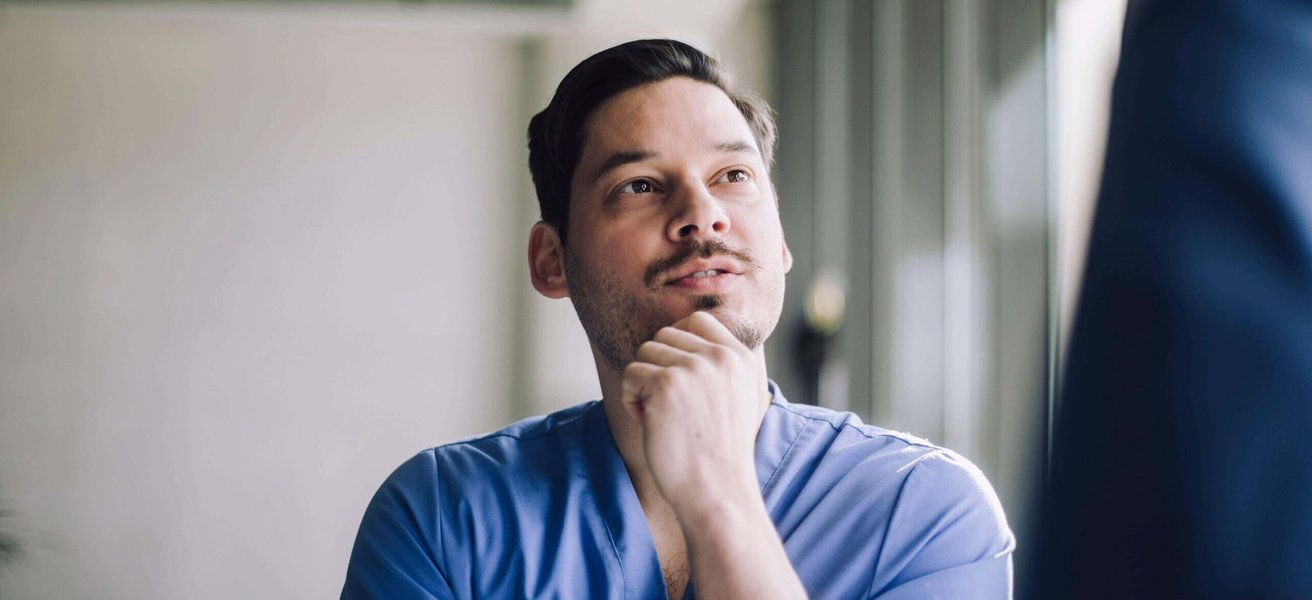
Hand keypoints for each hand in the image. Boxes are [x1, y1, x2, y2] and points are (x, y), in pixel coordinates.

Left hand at [620, 311, 768, 518]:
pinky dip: (631, 399)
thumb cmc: (720, 452)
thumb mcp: (739, 397)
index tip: (674, 376)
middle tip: (668, 404)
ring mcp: (694, 368)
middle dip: (658, 366)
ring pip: (645, 352)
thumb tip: (681, 333)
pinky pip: (631, 374)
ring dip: (643, 383)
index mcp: (740, 357)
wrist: (717, 491)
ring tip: (660, 415)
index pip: (698, 320)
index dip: (676, 343)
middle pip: (665, 334)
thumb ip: (720, 364)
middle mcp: (720, 356)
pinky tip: (649, 423)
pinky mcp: (666, 384)